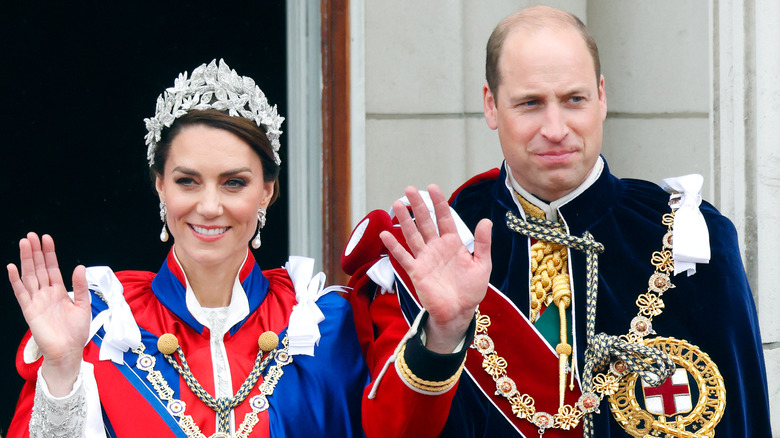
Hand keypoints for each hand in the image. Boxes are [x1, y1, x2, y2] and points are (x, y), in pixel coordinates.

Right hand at [7, 233, 90, 395]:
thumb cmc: (76, 331)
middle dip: (35, 252)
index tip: (46, 238)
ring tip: (24, 243)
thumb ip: (80, 286)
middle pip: (39, 268)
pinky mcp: (29, 310)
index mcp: (59, 291)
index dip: (49, 253)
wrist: (69, 351)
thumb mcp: (83, 305)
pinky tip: (12, 267)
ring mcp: (36, 301)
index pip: (52, 268)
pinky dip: (16, 280)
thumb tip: (79, 267)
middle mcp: (46, 293)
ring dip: (26, 260)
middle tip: (31, 235)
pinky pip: (21, 293)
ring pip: (29, 276)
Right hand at [380, 185, 491, 353]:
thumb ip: (482, 243)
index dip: (438, 203)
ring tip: (396, 204)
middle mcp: (437, 248)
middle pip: (426, 222)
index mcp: (453, 244)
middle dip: (418, 206)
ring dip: (404, 220)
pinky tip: (385, 234)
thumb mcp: (482, 264)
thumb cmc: (472, 290)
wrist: (459, 312)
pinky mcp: (416, 271)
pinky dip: (394, 246)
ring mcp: (425, 258)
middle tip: (410, 189)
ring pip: (412, 235)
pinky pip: (403, 256)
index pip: (444, 218)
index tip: (432, 188)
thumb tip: (486, 220)